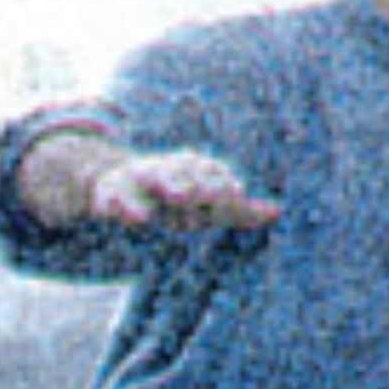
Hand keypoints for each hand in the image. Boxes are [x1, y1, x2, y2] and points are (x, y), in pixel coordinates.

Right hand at [32, 140, 278, 234]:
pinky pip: (113, 199)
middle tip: (212, 191)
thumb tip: (277, 212)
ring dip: (169, 185)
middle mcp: (168, 170)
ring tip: (181, 196)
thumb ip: (239, 210)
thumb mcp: (207, 205)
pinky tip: (133, 217)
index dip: (224, 186)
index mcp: (193, 170)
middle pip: (186, 173)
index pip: (213, 176)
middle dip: (198, 183)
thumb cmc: (176, 198)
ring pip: (154, 178)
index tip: (236, 196)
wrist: (122, 185)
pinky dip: (120, 205)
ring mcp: (138, 179)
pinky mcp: (111, 193)